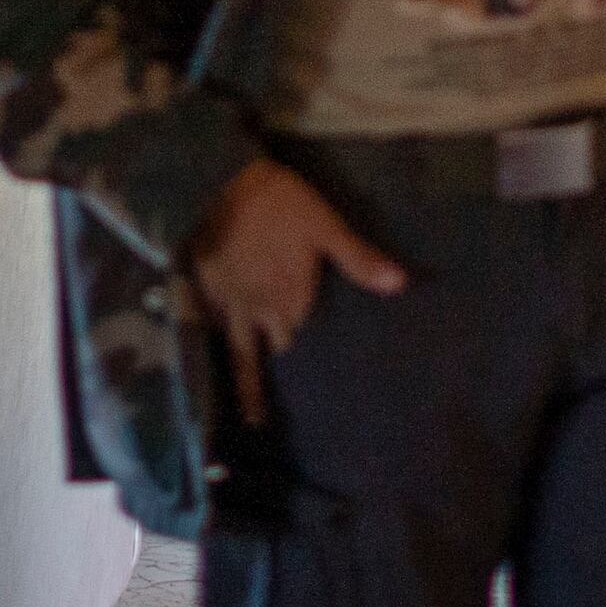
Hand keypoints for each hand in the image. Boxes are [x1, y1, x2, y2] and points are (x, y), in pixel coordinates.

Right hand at [187, 159, 405, 423]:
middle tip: (299, 396)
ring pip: (241, 356)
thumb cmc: (281, 204)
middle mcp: (263, 312)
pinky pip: (208, 333)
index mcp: (295, 298)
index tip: (330, 371)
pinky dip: (212, 353)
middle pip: (279, 347)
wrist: (221, 185)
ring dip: (248, 390)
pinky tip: (209, 369)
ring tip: (252, 421)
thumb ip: (359, 259)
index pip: (309, 334)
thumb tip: (402, 285)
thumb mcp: (326, 226)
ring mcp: (230, 308)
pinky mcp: (203, 296)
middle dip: (288, 366)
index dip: (317, 348)